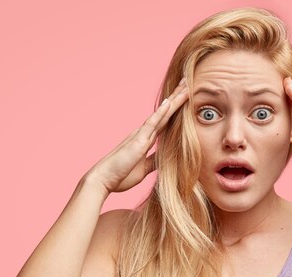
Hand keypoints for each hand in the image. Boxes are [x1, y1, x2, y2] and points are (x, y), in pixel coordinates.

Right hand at [84, 79, 188, 194]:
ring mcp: (141, 135)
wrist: (103, 180)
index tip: (186, 97)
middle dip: (177, 98)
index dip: (175, 109)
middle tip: (188, 82)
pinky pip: (151, 124)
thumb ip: (154, 161)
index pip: (165, 121)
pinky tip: (169, 102)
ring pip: (162, 114)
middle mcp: (144, 133)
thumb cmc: (120, 175)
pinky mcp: (138, 141)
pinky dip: (161, 113)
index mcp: (146, 139)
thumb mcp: (144, 169)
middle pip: (165, 112)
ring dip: (174, 100)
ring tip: (185, 86)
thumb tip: (166, 158)